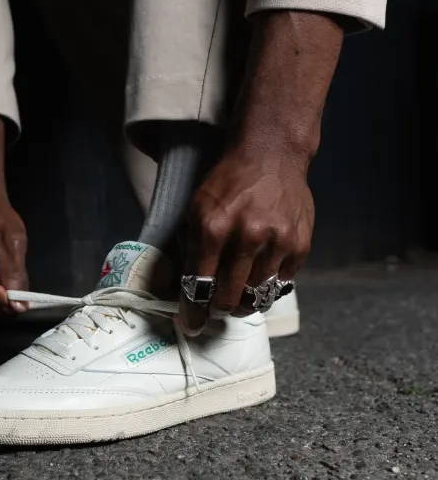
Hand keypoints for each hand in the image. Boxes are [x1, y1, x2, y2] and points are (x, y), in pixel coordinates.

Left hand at [179, 145, 313, 334]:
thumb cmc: (228, 182)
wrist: (271, 154)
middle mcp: (247, 236)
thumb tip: (180, 288)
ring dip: (245, 302)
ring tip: (239, 297)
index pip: (200, 285)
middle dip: (220, 310)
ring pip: (257, 296)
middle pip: (230, 298)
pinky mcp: (300, 245)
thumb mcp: (196, 208)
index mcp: (214, 227)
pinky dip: (268, 287)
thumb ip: (188, 248)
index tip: (192, 325)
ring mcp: (278, 242)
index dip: (193, 312)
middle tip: (217, 308)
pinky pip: (281, 285)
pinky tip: (260, 277)